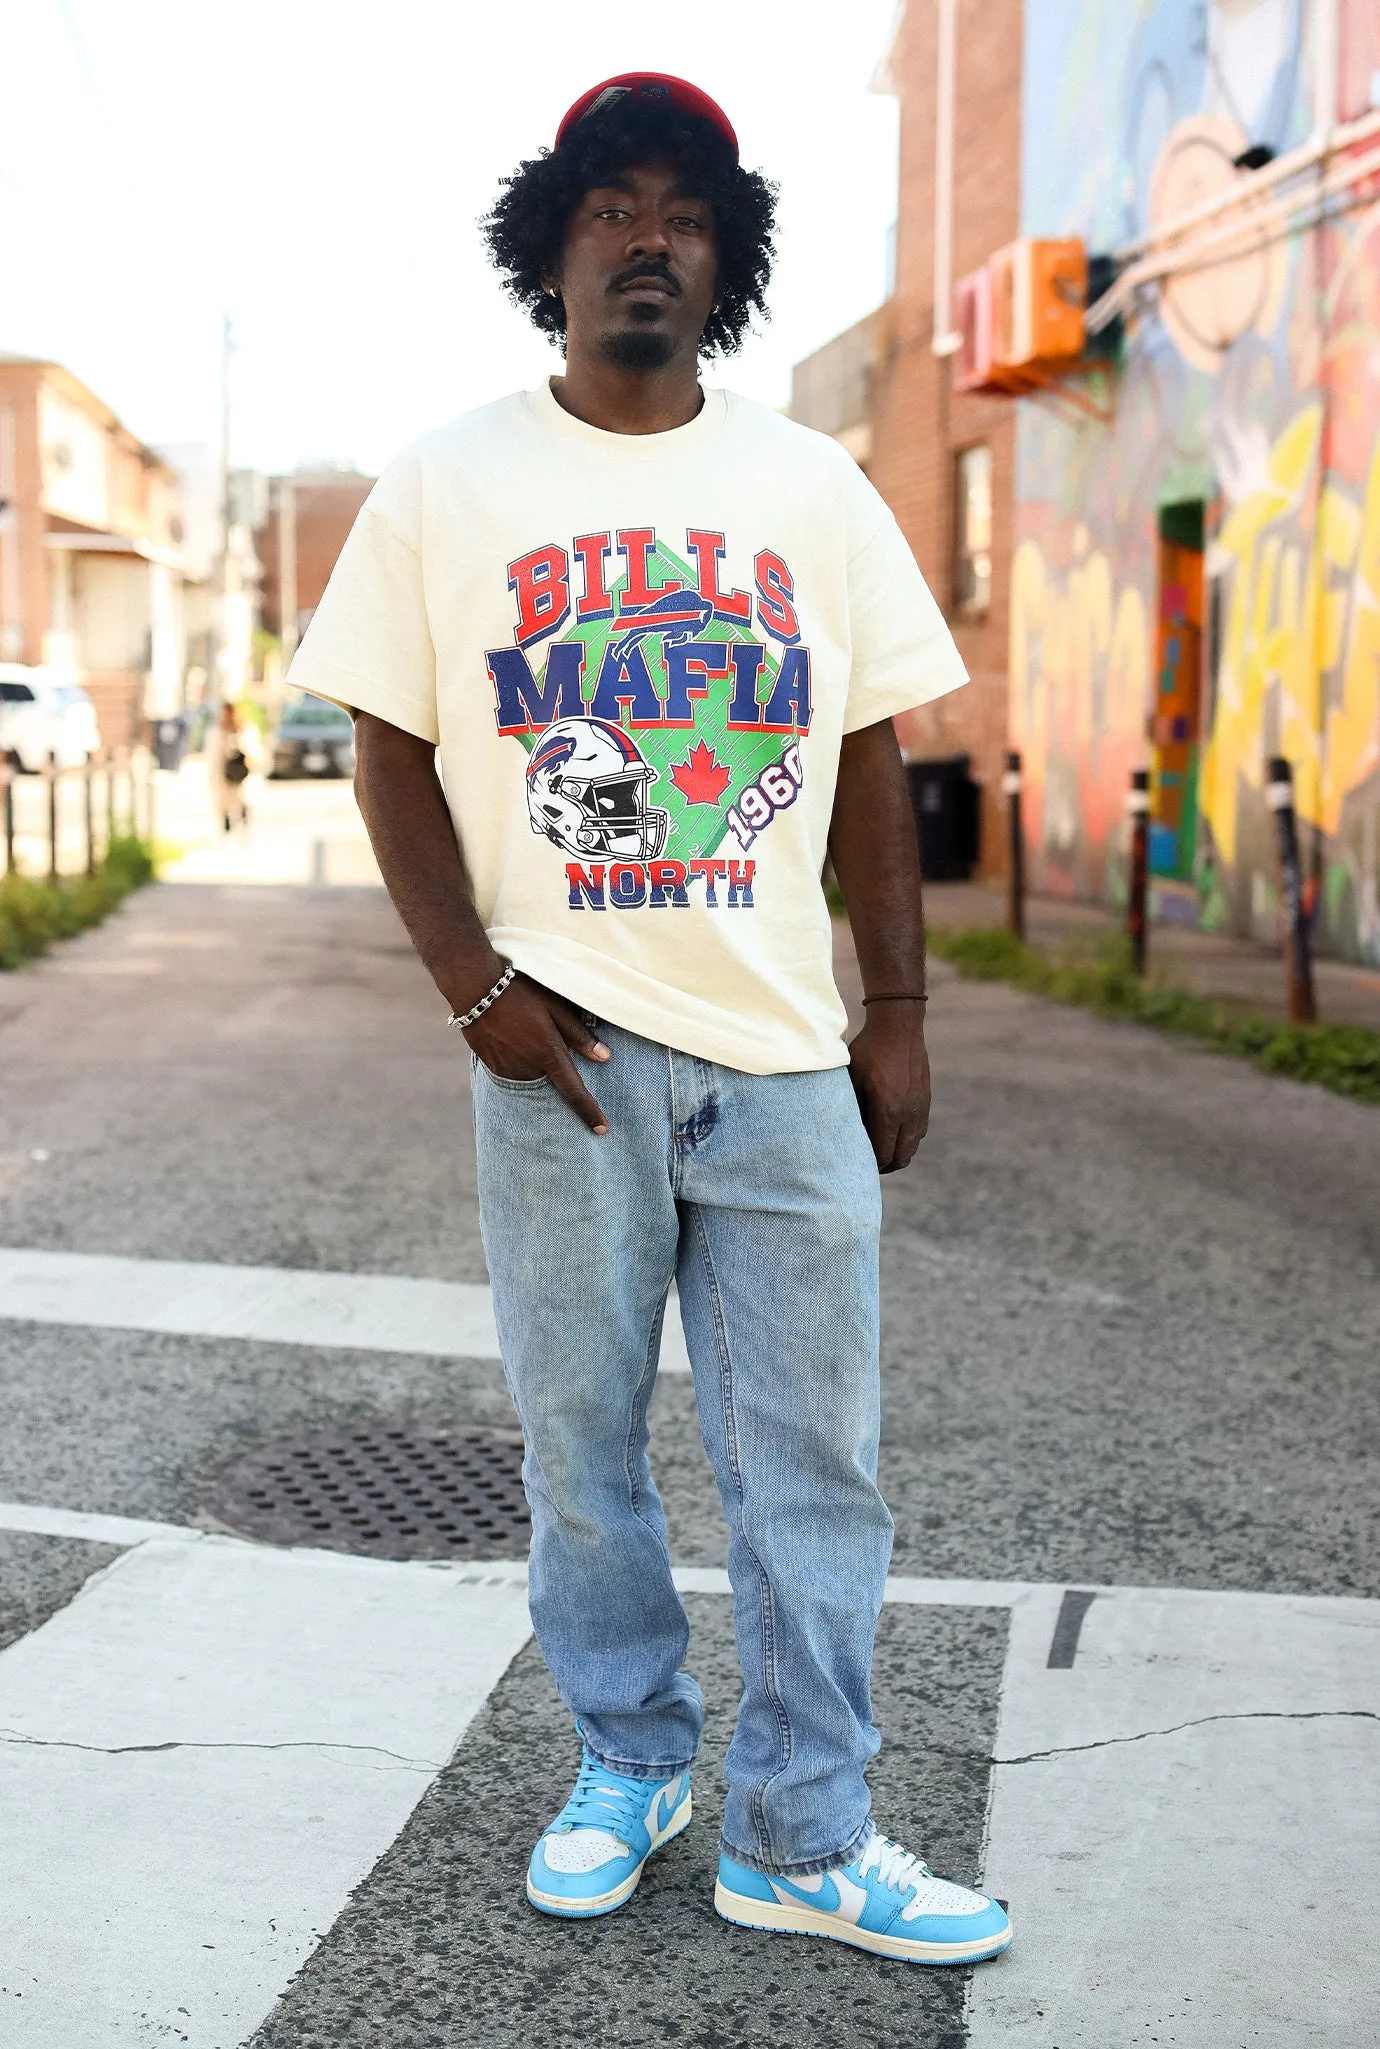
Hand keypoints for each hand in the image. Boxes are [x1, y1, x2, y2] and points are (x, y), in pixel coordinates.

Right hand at [464, 973, 610, 1133]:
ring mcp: (508, 1070)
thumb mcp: (557, 1007)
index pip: (574, 1092)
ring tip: (526, 1033)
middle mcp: (528, 1068)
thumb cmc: (521, 993)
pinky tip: (514, 1037)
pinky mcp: (491, 1067)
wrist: (476, 989)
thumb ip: (580, 1035)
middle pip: (551, 1081)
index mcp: (549, 1054)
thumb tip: (605, 1057)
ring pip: (532, 1076)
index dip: (590, 1112)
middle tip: (543, 1039)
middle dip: (555, 1069)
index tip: (601, 1130)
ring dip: (536, 1063)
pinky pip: (513, 1071)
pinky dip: (519, 1060)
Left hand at [848, 1003, 930, 1173]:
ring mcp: (920, 1108)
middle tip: (869, 1164)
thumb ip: (850, 1108)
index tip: (858, 1164)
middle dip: (885, 1166)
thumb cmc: (868, 1051)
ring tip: (881, 1151)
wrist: (899, 1026)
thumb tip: (843, 1133)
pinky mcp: (925, 1101)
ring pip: (912, 1147)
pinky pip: (919, 1132)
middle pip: (901, 1157)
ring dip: (898, 1153)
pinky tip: (893, 1132)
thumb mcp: (851, 1078)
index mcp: (887, 1111)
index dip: (870, 1164)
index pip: (882, 1153)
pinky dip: (907, 1139)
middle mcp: (908, 1114)